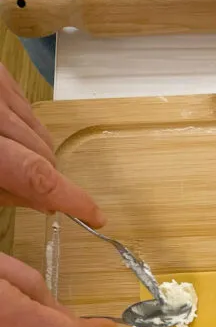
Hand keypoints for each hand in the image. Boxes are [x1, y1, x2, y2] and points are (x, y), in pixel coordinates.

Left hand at [0, 65, 104, 224]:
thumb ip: (4, 193)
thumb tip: (42, 203)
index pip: (38, 175)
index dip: (72, 199)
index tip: (95, 216)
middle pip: (43, 155)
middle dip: (40, 179)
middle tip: (16, 190)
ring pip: (40, 134)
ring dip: (31, 154)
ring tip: (3, 159)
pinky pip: (28, 110)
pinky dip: (21, 128)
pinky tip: (0, 134)